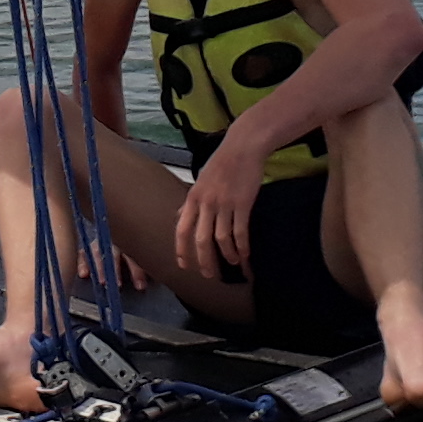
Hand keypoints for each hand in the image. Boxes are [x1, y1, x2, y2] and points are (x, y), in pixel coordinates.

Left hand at [173, 154, 258, 282]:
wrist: (242, 147)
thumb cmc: (221, 163)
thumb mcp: (199, 181)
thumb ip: (189, 202)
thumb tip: (177, 217)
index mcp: (193, 197)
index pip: (181, 229)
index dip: (181, 250)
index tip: (184, 265)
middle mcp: (205, 202)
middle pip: (200, 239)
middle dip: (204, 260)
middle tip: (208, 274)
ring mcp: (224, 203)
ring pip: (221, 239)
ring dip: (226, 255)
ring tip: (231, 264)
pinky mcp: (242, 203)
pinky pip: (240, 231)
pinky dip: (242, 246)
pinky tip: (245, 254)